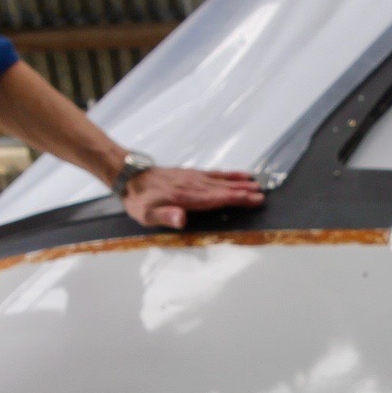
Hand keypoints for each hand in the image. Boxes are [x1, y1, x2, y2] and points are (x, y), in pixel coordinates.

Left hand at [122, 166, 263, 230]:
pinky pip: (213, 173)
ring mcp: (192, 177)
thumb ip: (165, 216)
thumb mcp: (146, 215)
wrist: (129, 177)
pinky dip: (227, 174)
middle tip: (262, 194)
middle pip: (223, 188)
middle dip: (243, 192)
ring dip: (238, 182)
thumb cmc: (138, 200)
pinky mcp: (190, 174)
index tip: (254, 199)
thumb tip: (182, 219)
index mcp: (185, 197)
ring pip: (220, 179)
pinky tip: (236, 175)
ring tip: (256, 183)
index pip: (217, 198)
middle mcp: (193, 185)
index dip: (237, 199)